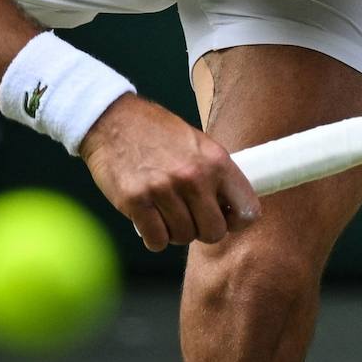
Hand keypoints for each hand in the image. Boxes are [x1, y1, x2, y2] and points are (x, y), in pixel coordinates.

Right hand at [79, 94, 260, 251]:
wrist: (114, 121)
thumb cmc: (159, 133)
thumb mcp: (199, 144)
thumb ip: (216, 174)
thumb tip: (232, 208)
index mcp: (217, 161)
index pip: (247, 210)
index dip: (238, 221)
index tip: (227, 220)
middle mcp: (194, 177)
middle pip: (214, 232)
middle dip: (204, 231)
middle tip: (191, 218)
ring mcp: (164, 190)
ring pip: (184, 237)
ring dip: (176, 232)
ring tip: (167, 213)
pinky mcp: (136, 201)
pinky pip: (156, 240)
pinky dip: (155, 238)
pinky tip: (151, 221)